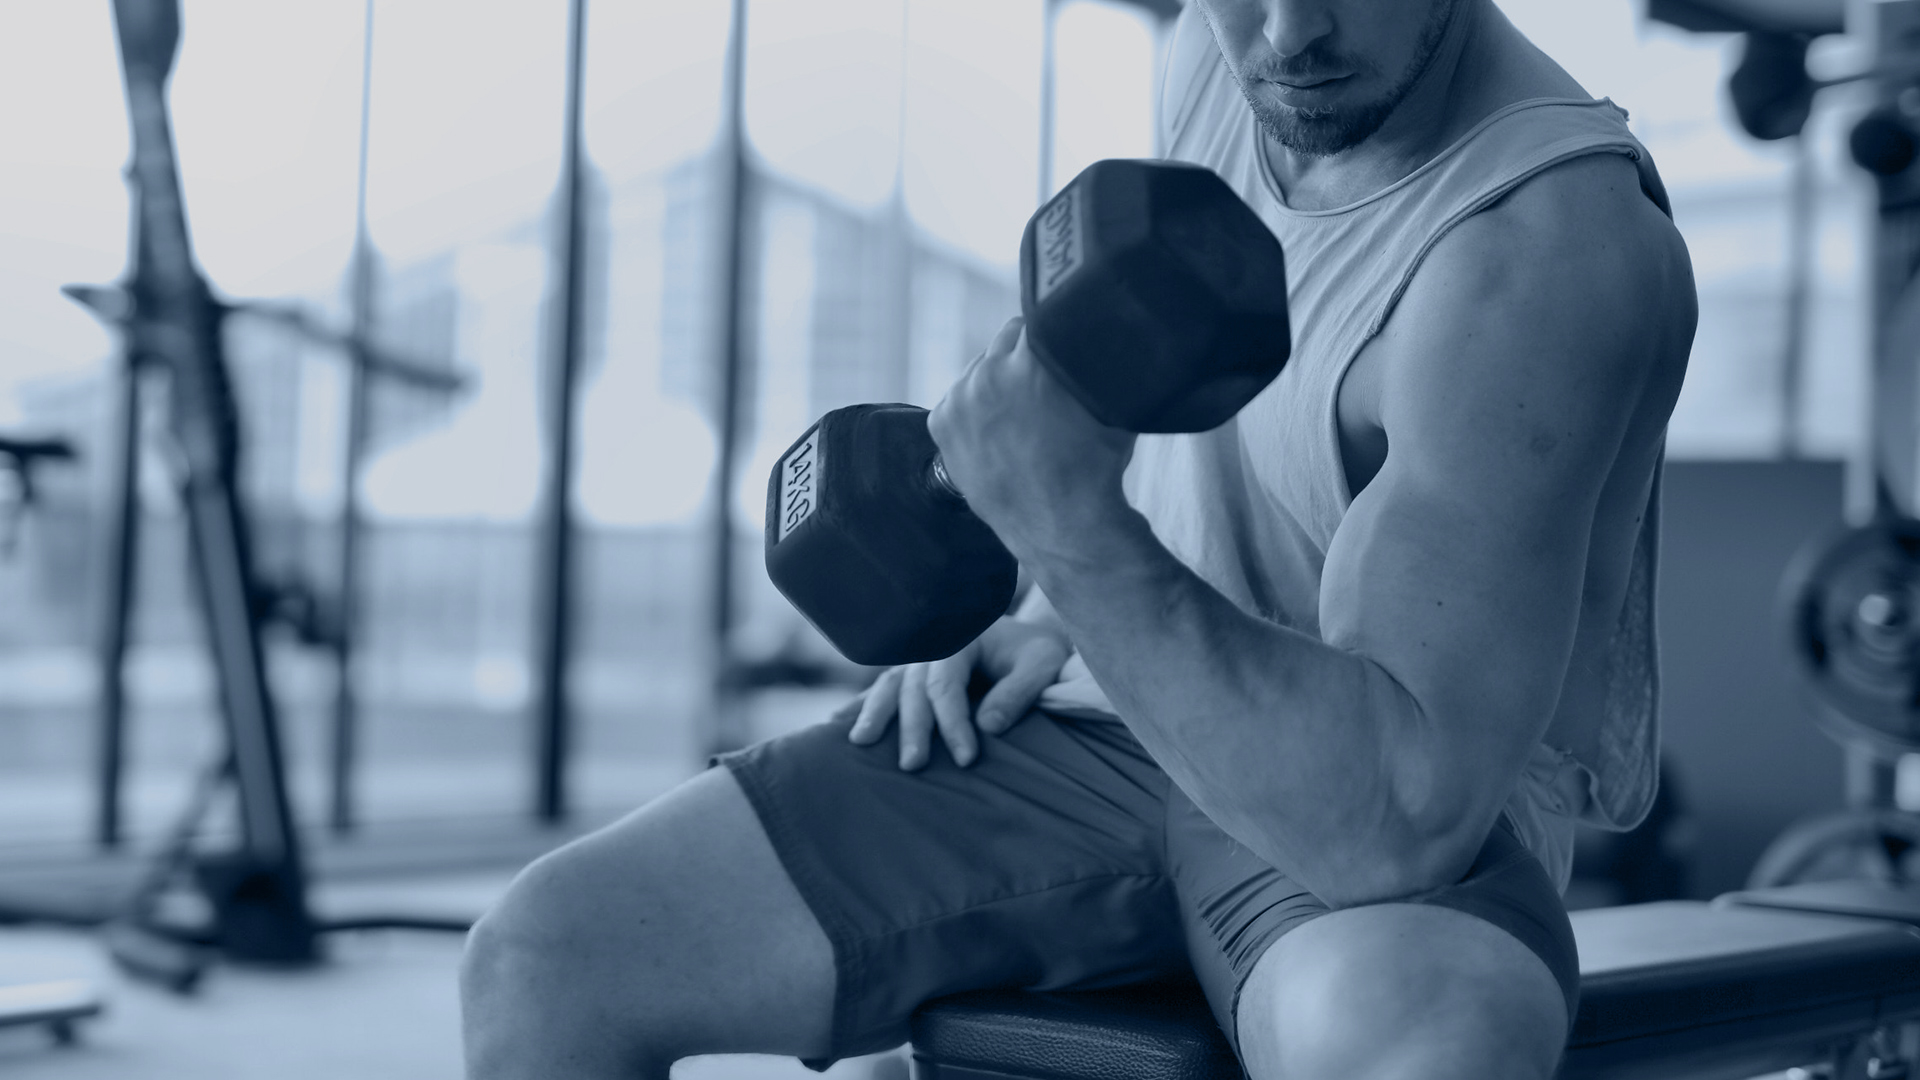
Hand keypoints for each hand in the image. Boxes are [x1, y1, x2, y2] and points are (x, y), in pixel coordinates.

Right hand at [838, 616, 1071, 769]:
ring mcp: (919, 661)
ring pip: (890, 685)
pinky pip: (884, 689)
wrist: (1031, 641)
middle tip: (913, 765)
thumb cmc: (1038, 654)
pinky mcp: (913, 676)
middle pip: (913, 688)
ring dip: (874, 714)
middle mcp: (933, 648)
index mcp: (962, 639)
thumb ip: (1018, 692)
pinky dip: (862, 705)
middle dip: (912, 727)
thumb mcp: (1043, 665)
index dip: (953, 722)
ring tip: (859, 743)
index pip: (948, 684)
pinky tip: (839, 722)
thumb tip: (988, 726)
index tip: (967, 758)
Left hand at [928, 318, 1136, 564]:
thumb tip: (1099, 335)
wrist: (1061, 524)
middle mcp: (990, 372)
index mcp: (1032, 359)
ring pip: (980, 370)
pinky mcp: (942, 423)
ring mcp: (961, 399)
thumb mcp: (1109, 403)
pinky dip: (973, 410)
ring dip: (997, 382)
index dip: (1052, 331)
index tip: (1058, 346)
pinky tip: (997, 433)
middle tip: (1042, 389)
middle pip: (1005, 342)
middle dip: (1023, 358)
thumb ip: (1095, 362)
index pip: (1037, 317)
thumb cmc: (1093, 467)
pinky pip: (958, 399)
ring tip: (1021, 416)